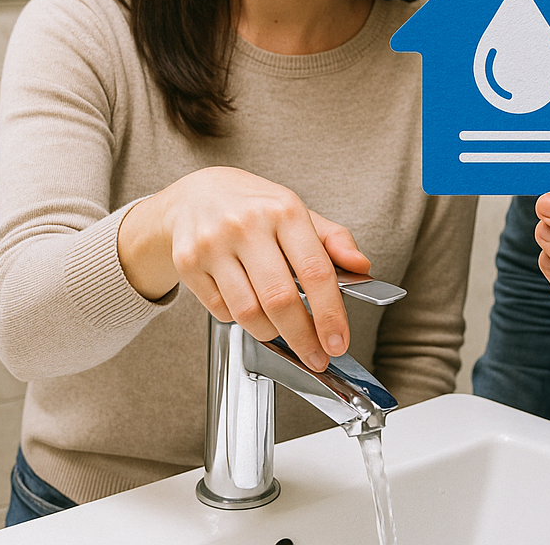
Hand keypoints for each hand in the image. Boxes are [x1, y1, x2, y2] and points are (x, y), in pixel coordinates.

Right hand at [118, 167, 369, 369]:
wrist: (198, 194)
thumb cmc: (255, 207)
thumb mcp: (298, 212)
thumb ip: (333, 240)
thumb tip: (361, 265)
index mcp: (285, 211)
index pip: (315, 271)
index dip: (330, 314)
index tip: (338, 341)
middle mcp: (248, 225)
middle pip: (280, 300)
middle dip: (302, 338)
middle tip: (315, 356)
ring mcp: (214, 244)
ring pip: (248, 313)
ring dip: (270, 333)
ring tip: (280, 330)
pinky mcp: (188, 263)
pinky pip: (220, 311)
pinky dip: (239, 319)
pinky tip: (247, 304)